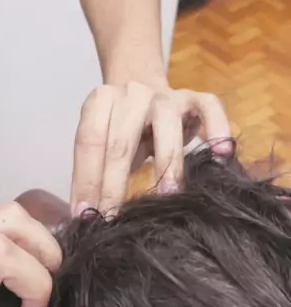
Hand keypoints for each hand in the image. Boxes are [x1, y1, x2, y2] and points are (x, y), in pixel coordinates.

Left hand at [71, 81, 230, 214]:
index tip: (85, 214)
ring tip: (168, 195)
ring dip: (167, 163)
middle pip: (121, 140)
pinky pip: (210, 109)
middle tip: (113, 217)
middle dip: (115, 183)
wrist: (147, 89)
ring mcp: (167, 95)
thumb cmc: (122, 129)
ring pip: (166, 126)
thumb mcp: (103, 143)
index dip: (86, 179)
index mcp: (101, 100)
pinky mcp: (197, 98)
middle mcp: (133, 93)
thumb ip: (95, 170)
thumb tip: (85, 214)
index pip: (90, 141)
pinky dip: (217, 130)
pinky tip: (221, 155)